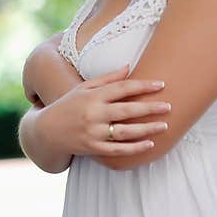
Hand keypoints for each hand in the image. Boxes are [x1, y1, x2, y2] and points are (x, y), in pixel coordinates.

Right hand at [39, 64, 169, 158]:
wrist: (47, 131)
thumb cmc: (69, 105)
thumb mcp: (84, 88)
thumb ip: (107, 78)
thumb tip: (129, 66)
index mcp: (92, 96)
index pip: (122, 88)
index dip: (143, 86)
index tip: (161, 84)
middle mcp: (93, 114)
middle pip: (127, 110)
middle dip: (150, 108)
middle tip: (169, 106)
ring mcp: (93, 133)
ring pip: (125, 132)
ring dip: (147, 129)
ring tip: (164, 126)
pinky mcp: (93, 149)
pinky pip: (118, 150)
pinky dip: (135, 148)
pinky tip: (150, 144)